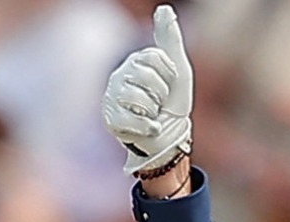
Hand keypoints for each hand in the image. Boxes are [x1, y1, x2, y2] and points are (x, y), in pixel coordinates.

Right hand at [103, 4, 194, 177]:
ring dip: (154, 111)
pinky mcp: (111, 120)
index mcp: (135, 62)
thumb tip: (164, 8)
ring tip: (151, 114)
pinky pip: (133, 119)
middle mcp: (119, 76)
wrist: (170, 139)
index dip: (169, 74)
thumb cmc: (174, 105)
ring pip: (138, 98)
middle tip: (159, 103)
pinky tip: (148, 128)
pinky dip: (148, 127)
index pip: (153, 57)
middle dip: (161, 94)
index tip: (169, 84)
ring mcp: (112, 98)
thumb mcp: (178, 70)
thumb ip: (170, 39)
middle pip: (146, 77)